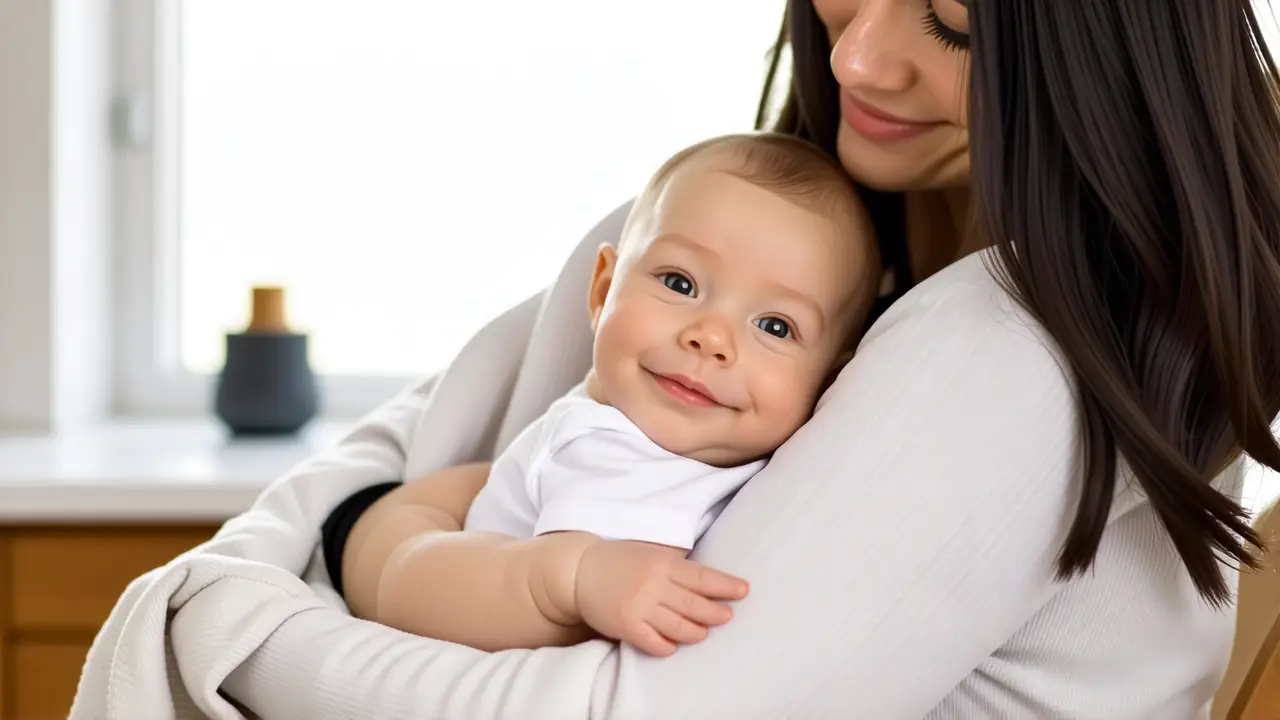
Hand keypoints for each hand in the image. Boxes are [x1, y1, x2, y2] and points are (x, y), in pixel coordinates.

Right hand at [574, 540, 748, 655]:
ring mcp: (639, 606)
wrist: (578, 571)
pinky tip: (674, 646)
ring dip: (696, 632)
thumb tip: (706, 577)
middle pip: (695, 604)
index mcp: (661, 563)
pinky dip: (667, 646)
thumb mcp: (648, 552)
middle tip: (728, 616)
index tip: (744, 591)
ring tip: (704, 633)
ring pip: (678, 626)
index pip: (702, 577)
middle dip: (716, 612)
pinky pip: (653, 642)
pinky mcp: (625, 626)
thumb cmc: (618, 560)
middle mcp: (653, 585)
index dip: (725, 585)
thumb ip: (673, 563)